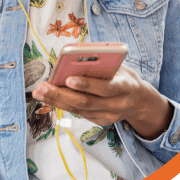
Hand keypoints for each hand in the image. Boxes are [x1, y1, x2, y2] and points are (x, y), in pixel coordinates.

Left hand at [32, 64, 173, 139]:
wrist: (141, 101)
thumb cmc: (125, 77)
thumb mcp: (121, 67)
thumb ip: (103, 64)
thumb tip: (76, 57)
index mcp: (125, 87)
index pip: (105, 88)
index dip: (87, 84)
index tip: (68, 78)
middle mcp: (117, 105)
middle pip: (86, 102)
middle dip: (61, 94)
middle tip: (42, 87)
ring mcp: (108, 116)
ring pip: (79, 110)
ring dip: (56, 101)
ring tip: (38, 92)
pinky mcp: (100, 121)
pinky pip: (79, 113)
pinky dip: (62, 104)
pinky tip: (48, 97)